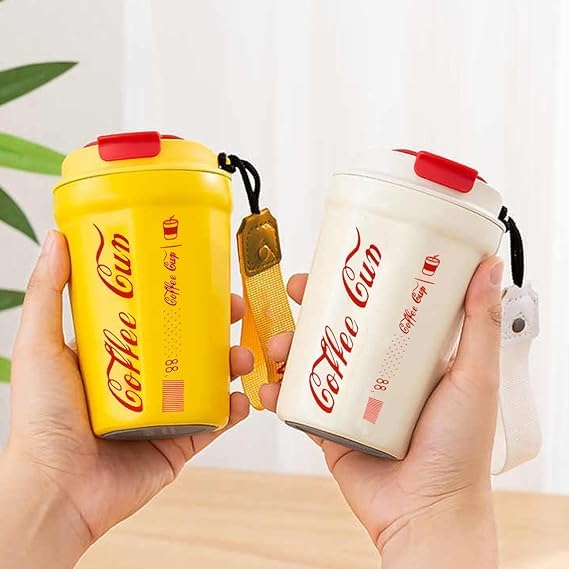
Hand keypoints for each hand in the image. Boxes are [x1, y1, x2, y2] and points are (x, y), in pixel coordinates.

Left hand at [0, 231, 252, 567]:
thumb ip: (49, 294)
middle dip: (220, 327)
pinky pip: (216, 422)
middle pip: (192, 345)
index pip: (159, 317)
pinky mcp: (180, 442)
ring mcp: (165, 412)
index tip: (206, 278)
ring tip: (242, 356)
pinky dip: (235, 409)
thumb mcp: (42, 346)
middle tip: (237, 310)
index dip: (185, 297)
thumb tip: (58, 239)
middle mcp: (145, 381)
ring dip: (234, 363)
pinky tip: (242, 398)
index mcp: (120, 356)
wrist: (58, 491)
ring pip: (211, 380)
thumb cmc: (43, 420)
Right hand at [261, 257, 503, 567]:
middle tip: (297, 290)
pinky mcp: (329, 429)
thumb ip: (479, 324)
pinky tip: (270, 386)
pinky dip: (279, 393)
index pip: (378, 309)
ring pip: (311, 362)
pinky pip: (298, 404)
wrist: (427, 511)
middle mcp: (377, 375)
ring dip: (287, 346)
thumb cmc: (460, 449)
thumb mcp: (474, 376)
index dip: (356, 284)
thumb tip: (489, 266)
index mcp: (409, 358)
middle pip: (337, 329)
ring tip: (278, 344)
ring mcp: (350, 402)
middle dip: (312, 308)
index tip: (338, 262)